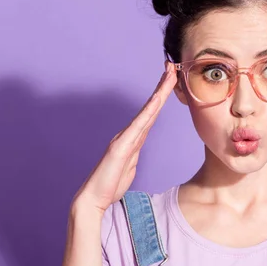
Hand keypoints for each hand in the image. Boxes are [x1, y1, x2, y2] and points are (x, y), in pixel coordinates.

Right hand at [72, 62, 177, 213]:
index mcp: (133, 137)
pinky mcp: (120, 147)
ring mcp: (124, 138)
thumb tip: (140, 142)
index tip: (172, 79)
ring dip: (159, 93)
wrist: (94, 198)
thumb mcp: (130, 165)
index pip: (152, 113)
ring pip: (146, 111)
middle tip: (172, 67)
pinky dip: (147, 112)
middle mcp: (129, 133)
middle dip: (162, 86)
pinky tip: (156, 102)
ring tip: (169, 76)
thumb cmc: (111, 184)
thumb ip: (135, 151)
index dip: (161, 95)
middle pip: (151, 106)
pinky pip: (138, 127)